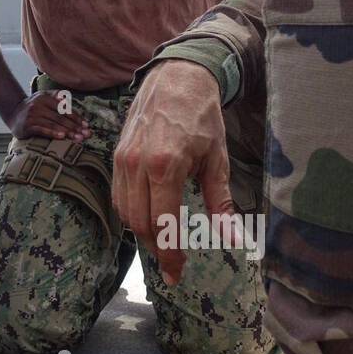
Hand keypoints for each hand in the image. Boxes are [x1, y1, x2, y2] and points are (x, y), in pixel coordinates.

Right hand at [6, 90, 89, 141]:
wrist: (13, 114)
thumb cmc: (34, 108)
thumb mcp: (43, 98)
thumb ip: (56, 96)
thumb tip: (67, 98)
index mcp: (45, 97)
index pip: (64, 108)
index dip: (76, 117)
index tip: (86, 126)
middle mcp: (38, 104)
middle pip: (61, 117)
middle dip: (75, 127)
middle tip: (86, 135)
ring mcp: (32, 115)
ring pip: (53, 124)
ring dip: (68, 132)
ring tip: (78, 138)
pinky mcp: (27, 125)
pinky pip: (43, 130)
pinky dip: (53, 133)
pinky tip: (62, 137)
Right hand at [111, 59, 232, 285]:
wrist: (176, 78)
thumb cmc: (202, 117)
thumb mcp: (217, 159)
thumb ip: (221, 203)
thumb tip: (235, 240)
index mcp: (165, 166)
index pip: (163, 223)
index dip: (170, 255)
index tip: (176, 275)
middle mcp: (138, 165)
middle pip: (140, 223)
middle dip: (157, 248)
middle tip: (173, 263)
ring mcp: (123, 160)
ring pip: (125, 212)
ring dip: (143, 232)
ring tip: (164, 241)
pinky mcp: (116, 155)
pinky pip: (118, 195)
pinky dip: (131, 212)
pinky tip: (149, 216)